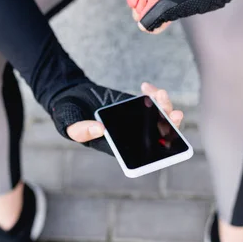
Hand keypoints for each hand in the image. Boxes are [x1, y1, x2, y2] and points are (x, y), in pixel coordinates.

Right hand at [50, 80, 182, 154]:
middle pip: (156, 136)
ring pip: (158, 118)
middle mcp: (128, 135)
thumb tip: (100, 130)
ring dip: (164, 107)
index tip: (166, 140)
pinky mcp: (135, 106)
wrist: (70, 94)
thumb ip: (80, 129)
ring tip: (160, 94)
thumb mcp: (67, 123)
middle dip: (170, 126)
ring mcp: (134, 120)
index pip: (140, 154)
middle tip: (175, 114)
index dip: (157, 151)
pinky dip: (153, 95)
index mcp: (115, 147)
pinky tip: (146, 87)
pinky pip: (152, 103)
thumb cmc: (67, 113)